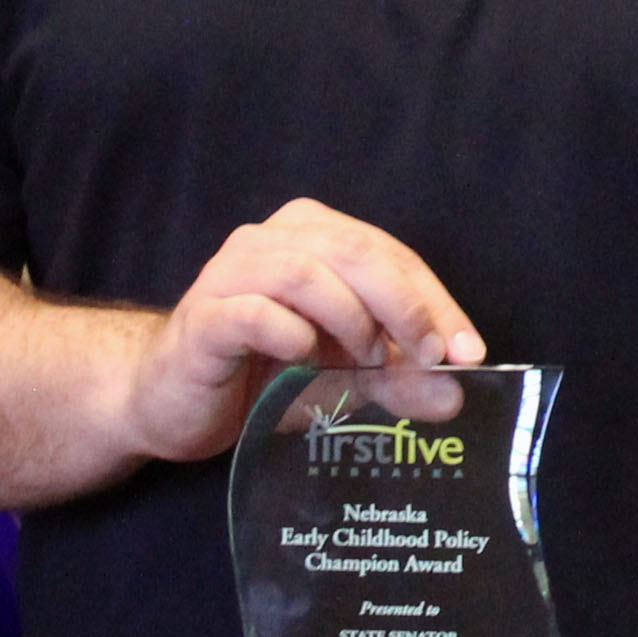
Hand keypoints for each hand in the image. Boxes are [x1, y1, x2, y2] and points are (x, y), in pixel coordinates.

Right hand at [121, 202, 482, 465]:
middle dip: (406, 306)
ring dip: (351, 320)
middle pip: (357, 251)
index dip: (436, 301)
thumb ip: (397, 379)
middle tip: (430, 357)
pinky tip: (303, 362)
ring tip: (364, 361)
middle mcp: (271, 240)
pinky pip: (256, 313)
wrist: (169, 401)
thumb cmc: (259, 375)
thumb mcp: (344, 377)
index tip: (468, 353)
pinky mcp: (203, 317)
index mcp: (312, 235)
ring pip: (307, 273)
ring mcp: (230, 273)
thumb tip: (455, 396)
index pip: (391, 254)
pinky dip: (293, 337)